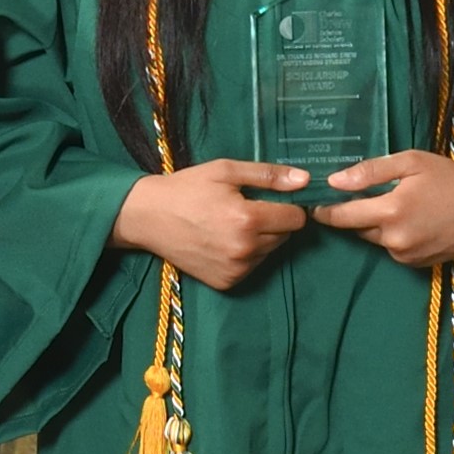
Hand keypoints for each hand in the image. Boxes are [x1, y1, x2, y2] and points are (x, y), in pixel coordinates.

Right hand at [112, 158, 313, 287]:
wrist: (148, 217)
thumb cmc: (187, 188)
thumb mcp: (226, 171)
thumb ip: (268, 175)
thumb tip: (304, 180)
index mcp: (248, 219)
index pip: (296, 218)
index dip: (288, 206)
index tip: (271, 199)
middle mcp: (245, 250)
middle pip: (285, 236)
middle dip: (273, 222)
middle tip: (246, 209)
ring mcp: (236, 270)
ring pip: (269, 252)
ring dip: (260, 239)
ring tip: (231, 225)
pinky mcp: (226, 282)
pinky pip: (252, 267)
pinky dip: (245, 255)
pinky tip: (224, 241)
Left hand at [320, 149, 453, 269]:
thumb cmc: (450, 176)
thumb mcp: (410, 163)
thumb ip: (369, 172)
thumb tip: (334, 181)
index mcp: (390, 211)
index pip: (343, 216)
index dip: (326, 211)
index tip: (315, 206)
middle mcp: (395, 239)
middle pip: (358, 229)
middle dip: (357, 215)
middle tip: (368, 197)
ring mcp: (408, 255)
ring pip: (377, 240)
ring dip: (379, 226)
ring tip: (401, 206)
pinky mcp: (419, 264)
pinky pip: (395, 250)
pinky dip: (396, 237)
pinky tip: (415, 222)